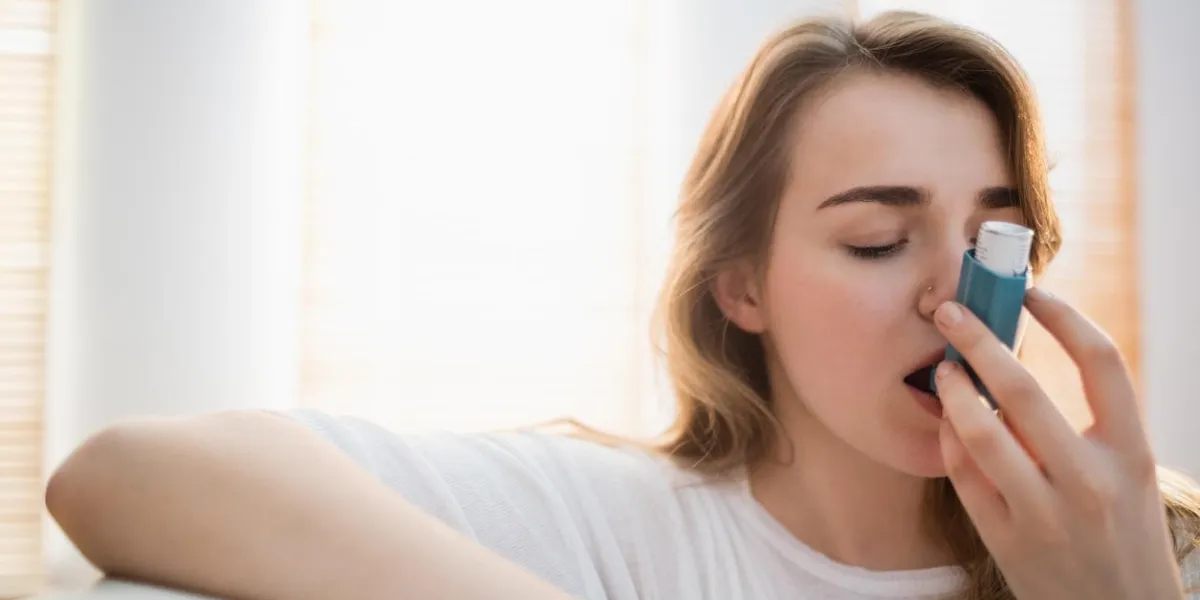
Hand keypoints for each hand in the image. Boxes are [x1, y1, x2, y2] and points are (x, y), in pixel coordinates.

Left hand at [933, 287, 1182, 599]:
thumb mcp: (1127, 479)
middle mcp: (1091, 481)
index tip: (1031, 292)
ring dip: (953, 390)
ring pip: (980, 431)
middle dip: (978, 340)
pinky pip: (964, 474)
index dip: (1064, 317)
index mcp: (1131, 454)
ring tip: (943, 369)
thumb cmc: (1122, 537)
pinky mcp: (1007, 541)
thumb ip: (1085, 430)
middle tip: (950, 310)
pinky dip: (949, 439)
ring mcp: (1046, 514)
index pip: (1101, 363)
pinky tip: (946, 421)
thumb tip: (1013, 368)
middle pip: (1022, 388)